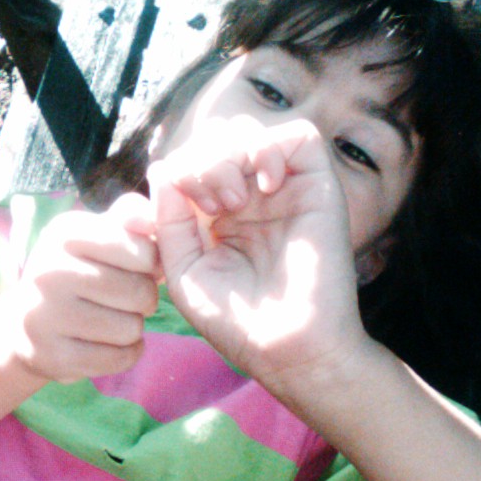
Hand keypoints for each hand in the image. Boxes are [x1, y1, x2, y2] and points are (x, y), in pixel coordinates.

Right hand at [0, 193, 159, 383]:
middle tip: (125, 299)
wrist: (26, 324)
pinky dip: (126, 353)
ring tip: (113, 320)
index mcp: (63, 234)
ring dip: (133, 328)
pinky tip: (109, 344)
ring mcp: (45, 317)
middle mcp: (48, 271)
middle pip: (139, 292)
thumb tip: (148, 216)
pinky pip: (119, 358)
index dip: (152, 264)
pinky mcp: (52, 356)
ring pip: (131, 328)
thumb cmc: (78, 273)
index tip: (137, 267)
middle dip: (144, 299)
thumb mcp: (97, 236)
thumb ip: (128, 218)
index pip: (143, 251)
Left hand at [148, 117, 366, 392]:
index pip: (188, 161)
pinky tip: (264, 186)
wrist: (288, 348)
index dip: (177, 173)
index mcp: (215, 214)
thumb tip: (161, 169)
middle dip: (198, 162)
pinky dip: (270, 149)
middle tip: (210, 206)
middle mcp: (249, 196)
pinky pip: (299, 136)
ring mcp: (283, 190)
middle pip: (213, 138)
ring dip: (227, 156)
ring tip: (232, 201)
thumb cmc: (236, 321)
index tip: (182, 213)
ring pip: (248, 132)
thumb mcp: (183, 270)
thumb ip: (168, 221)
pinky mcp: (319, 186)